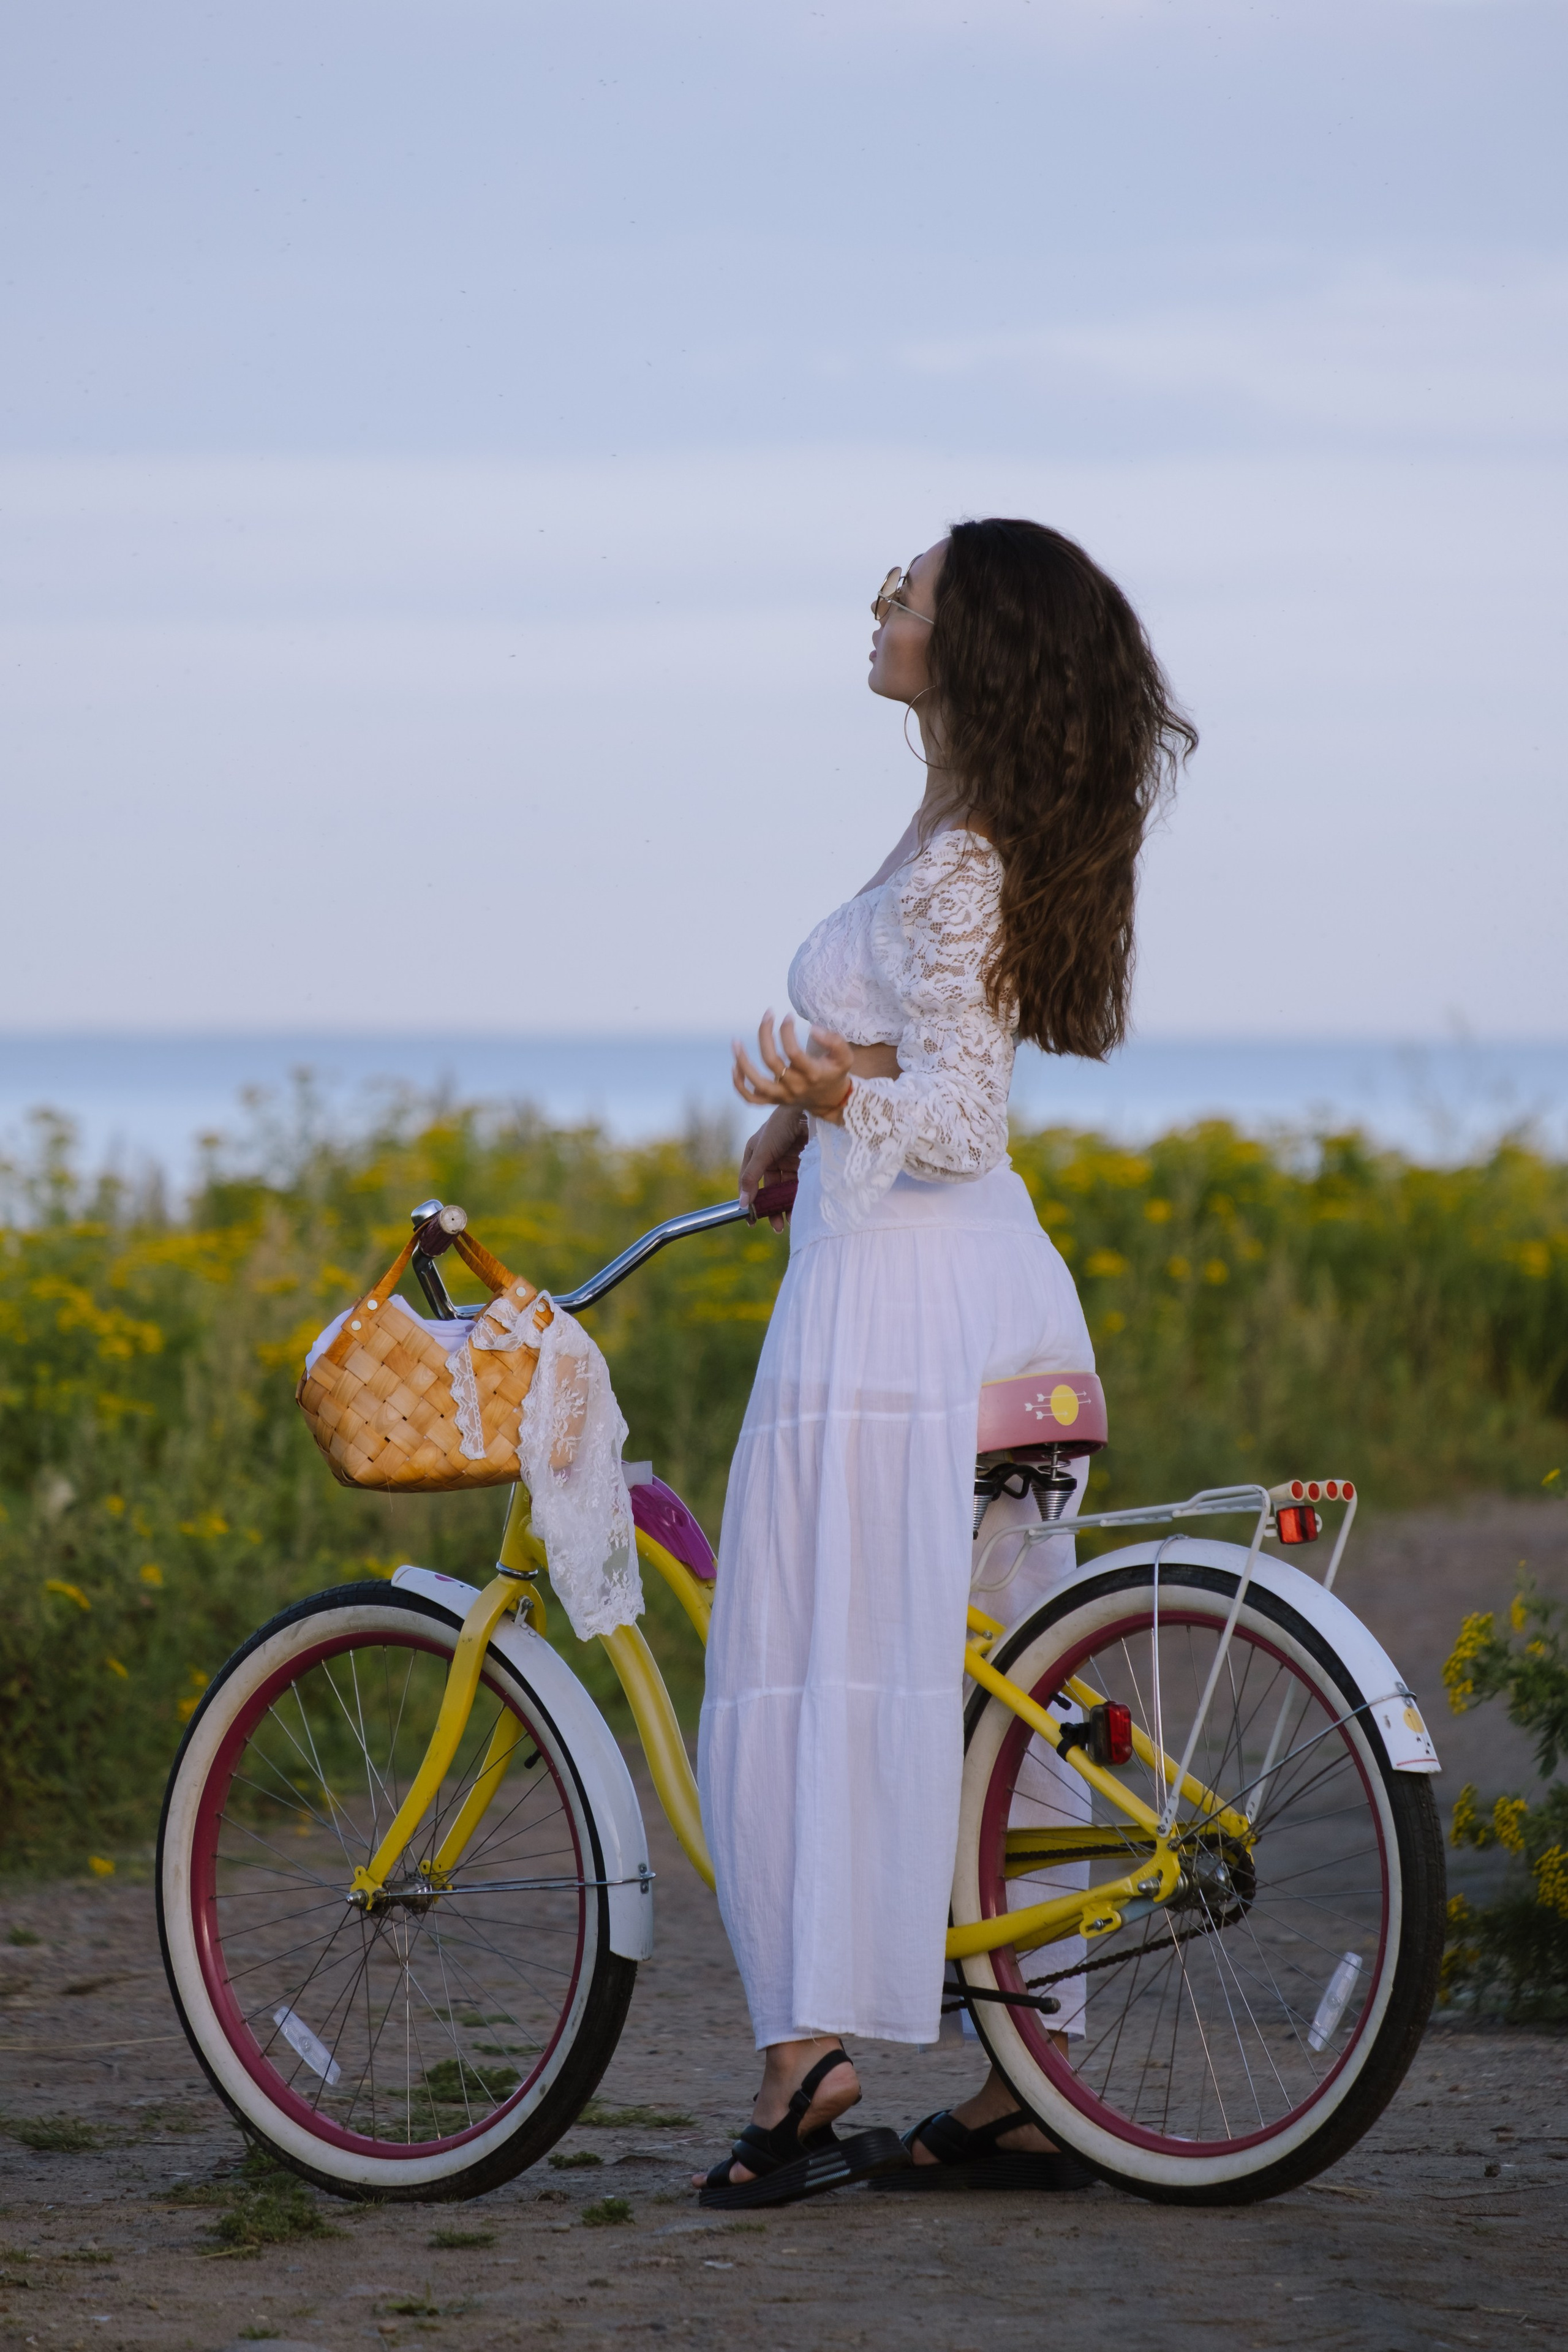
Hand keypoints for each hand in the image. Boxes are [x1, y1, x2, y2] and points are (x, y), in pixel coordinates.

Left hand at [732, 1014, 854, 1124]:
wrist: (831, 1101)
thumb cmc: (835, 1073)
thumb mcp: (844, 1057)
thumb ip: (834, 1041)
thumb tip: (813, 1028)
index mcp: (812, 1074)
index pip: (793, 1052)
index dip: (787, 1031)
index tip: (787, 1017)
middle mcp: (795, 1086)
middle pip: (771, 1061)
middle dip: (765, 1035)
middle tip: (768, 1015)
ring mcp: (782, 1096)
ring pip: (757, 1082)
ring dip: (743, 1062)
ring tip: (735, 1042)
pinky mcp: (774, 1101)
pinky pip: (751, 1098)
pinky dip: (740, 1085)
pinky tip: (735, 1067)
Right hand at [738, 1106, 806, 1228]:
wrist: (808, 1110)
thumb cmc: (780, 1126)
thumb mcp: (762, 1152)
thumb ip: (751, 1177)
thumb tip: (742, 1203)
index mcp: (755, 1153)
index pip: (749, 1182)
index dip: (750, 1201)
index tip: (752, 1221)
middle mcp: (770, 1158)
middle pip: (769, 1189)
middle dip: (771, 1208)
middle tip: (777, 1227)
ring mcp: (787, 1160)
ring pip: (784, 1188)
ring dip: (785, 1205)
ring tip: (789, 1221)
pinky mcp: (804, 1162)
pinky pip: (798, 1183)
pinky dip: (798, 1196)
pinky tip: (800, 1208)